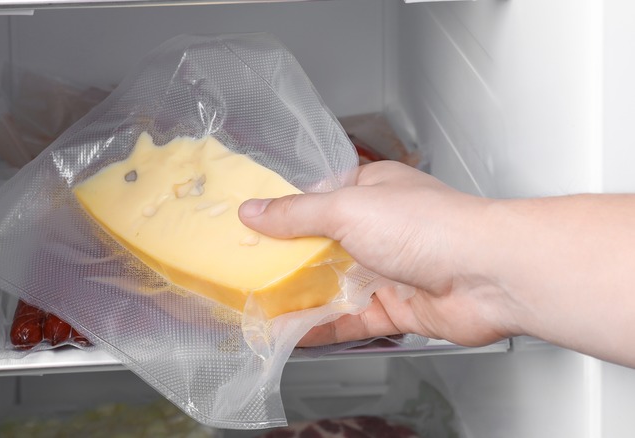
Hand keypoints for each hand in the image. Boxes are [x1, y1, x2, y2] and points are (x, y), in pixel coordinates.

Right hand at [239, 161, 518, 347]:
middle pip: (323, 247)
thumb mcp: (347, 208)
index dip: (285, 214)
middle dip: (288, 261)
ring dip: (301, 298)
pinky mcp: (397, 308)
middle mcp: (381, 228)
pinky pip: (351, 320)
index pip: (318, 199)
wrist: (487, 275)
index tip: (250, 229)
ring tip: (260, 307)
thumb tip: (253, 211)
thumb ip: (296, 215)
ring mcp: (389, 270)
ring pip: (335, 286)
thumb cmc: (428, 226)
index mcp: (372, 190)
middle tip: (247, 272)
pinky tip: (293, 333)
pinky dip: (322, 327)